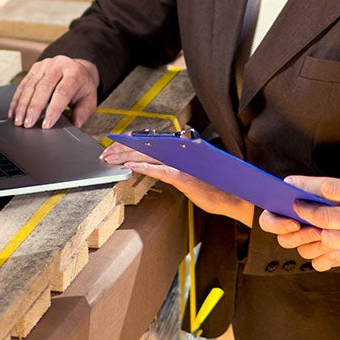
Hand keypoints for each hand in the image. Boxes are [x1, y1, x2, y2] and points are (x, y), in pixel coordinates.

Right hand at [10, 55, 99, 127]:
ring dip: (22, 105)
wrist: (79, 69)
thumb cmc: (83, 87)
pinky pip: (23, 84)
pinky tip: (14, 111)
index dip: (53, 109)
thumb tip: (74, 124)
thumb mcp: (90, 100)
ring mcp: (46, 64)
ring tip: (19, 120)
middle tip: (28, 124)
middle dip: (34, 108)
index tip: (46, 124)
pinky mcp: (36, 67)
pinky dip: (17, 99)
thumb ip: (82, 113)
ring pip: (31, 85)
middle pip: (44, 87)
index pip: (62, 91)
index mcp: (75, 72)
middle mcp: (60, 65)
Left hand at [102, 142, 252, 224]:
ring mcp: (182, 164)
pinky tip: (130, 167)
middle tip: (106, 154)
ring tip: (111, 159)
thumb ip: (175, 165)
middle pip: (145, 146)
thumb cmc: (213, 187)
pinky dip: (144, 167)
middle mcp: (180, 152)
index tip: (114, 146)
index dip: (130, 142)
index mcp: (180, 150)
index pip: (150, 142)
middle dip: (122, 149)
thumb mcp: (190, 174)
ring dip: (127, 156)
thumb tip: (162, 158)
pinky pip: (160, 171)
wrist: (233, 197)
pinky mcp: (184, 178)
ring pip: (149, 156)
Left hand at [259, 176, 339, 274]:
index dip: (306, 186)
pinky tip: (321, 252)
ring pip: (329, 238)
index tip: (291, 184)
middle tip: (294, 207)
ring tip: (307, 229)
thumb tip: (338, 192)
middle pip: (323, 215)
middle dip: (303, 211)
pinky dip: (328, 254)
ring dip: (314, 233)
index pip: (331, 188)